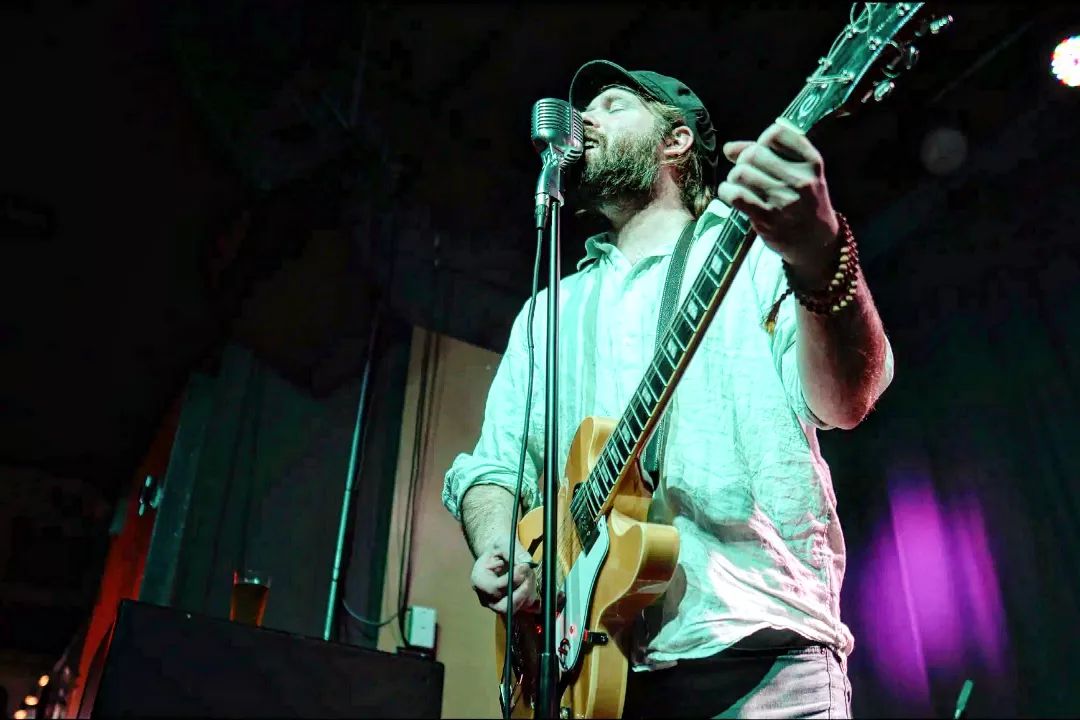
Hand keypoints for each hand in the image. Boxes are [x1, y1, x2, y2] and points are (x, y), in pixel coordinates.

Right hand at [470, 541, 539, 615]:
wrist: (498, 555)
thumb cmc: (498, 548)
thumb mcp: (502, 543)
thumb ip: (512, 551)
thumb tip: (527, 561)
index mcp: (479, 581)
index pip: (495, 588)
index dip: (512, 579)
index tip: (524, 566)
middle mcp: (487, 598)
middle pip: (504, 606)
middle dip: (520, 592)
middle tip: (529, 575)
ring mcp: (499, 604)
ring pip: (517, 606)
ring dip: (528, 589)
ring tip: (529, 571)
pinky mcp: (513, 605)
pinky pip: (525, 604)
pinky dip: (531, 591)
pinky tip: (529, 577)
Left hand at [718, 118, 840, 286]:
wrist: (815, 242)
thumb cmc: (804, 202)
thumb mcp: (799, 173)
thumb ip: (767, 154)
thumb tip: (728, 148)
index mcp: (812, 162)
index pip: (776, 133)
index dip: (762, 141)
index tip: (763, 153)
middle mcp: (800, 179)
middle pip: (753, 153)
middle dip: (744, 161)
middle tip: (749, 173)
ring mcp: (783, 200)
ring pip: (741, 172)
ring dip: (734, 178)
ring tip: (742, 186)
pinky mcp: (767, 218)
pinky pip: (735, 194)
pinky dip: (727, 192)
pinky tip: (732, 195)